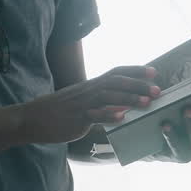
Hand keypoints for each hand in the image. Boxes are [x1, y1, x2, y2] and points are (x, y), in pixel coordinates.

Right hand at [19, 66, 159, 143]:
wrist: (32, 119)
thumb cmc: (58, 112)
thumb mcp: (81, 102)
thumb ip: (98, 102)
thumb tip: (118, 107)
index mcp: (90, 86)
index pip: (116, 72)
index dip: (135, 71)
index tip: (154, 72)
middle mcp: (88, 91)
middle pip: (116, 82)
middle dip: (138, 85)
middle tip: (157, 90)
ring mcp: (82, 103)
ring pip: (108, 96)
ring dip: (129, 98)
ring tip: (146, 102)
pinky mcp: (76, 117)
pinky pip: (94, 115)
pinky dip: (108, 115)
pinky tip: (122, 117)